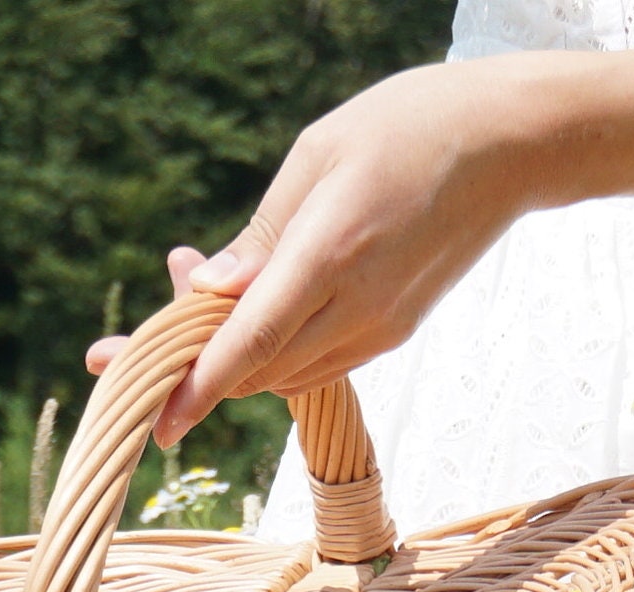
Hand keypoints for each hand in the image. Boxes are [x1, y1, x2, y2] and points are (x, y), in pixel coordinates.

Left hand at [86, 59, 556, 443]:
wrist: (509, 145)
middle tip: (124, 342)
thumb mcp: (318, 156)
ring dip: (226, 355)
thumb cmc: (407, 127)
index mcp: (331, 254)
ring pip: (281, 374)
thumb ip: (262, 233)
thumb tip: (208, 291)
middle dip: (186, 367)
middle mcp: (358, 306)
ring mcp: (380, 327)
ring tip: (191, 292)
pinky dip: (268, 350)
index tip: (154, 421)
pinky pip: (313, 361)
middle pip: (255, 370)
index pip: (250, 340)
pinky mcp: (393, 331)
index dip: (197, 386)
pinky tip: (245, 305)